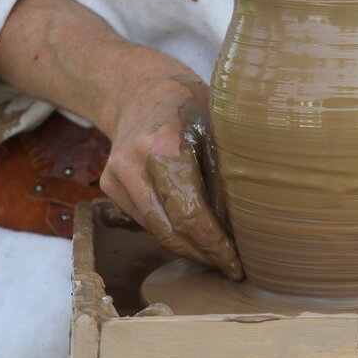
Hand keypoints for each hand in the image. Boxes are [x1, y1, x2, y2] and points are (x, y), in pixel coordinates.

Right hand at [99, 66, 242, 279]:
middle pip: (170, 230)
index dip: (215, 245)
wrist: (138, 89)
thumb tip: (248, 226)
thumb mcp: (217, 127)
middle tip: (232, 269)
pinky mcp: (109, 186)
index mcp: (162, 146)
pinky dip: (171, 232)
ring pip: (155, 230)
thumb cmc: (188, 105)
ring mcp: (115, 177)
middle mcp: (131, 165)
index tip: (237, 263)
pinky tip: (196, 237)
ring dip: (188, 249)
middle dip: (203, 255)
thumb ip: (226, 173)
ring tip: (218, 259)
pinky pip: (145, 219)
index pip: (190, 213)